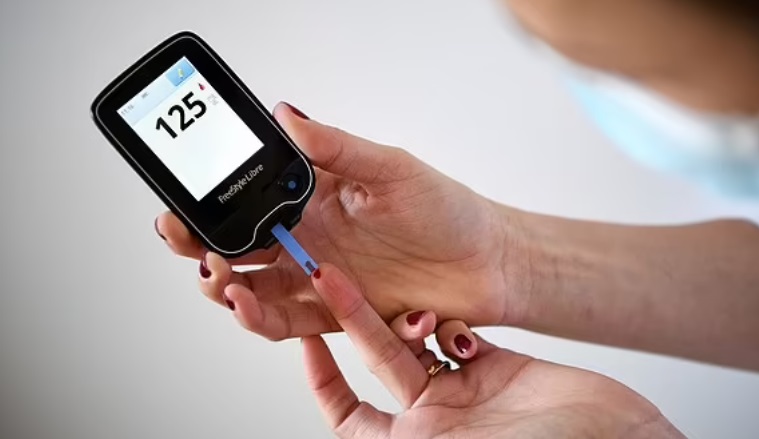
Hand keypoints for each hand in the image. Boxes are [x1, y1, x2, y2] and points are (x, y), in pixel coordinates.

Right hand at [156, 103, 519, 339]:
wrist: (487, 262)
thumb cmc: (447, 210)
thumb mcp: (391, 168)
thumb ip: (336, 147)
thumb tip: (285, 114)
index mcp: (314, 195)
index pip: (247, 197)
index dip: (210, 202)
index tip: (183, 203)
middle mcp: (308, 237)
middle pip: (238, 245)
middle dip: (203, 246)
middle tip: (190, 244)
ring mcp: (319, 277)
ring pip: (253, 287)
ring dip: (227, 287)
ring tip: (221, 281)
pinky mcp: (335, 313)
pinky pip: (286, 320)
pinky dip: (260, 318)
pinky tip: (249, 307)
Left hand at [302, 264, 683, 438]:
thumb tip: (345, 434)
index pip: (350, 417)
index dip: (323, 384)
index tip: (306, 344)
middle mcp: (436, 420)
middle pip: (381, 364)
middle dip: (356, 323)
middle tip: (331, 279)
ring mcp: (468, 392)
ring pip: (419, 342)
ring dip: (406, 316)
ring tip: (400, 296)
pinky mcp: (500, 368)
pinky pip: (463, 333)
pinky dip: (455, 322)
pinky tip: (455, 317)